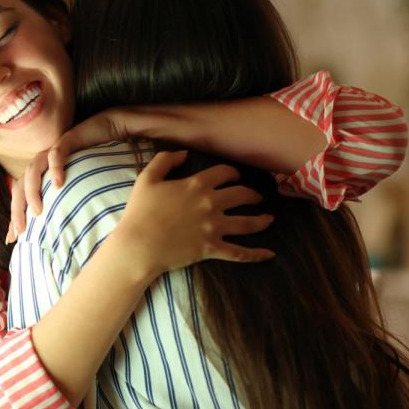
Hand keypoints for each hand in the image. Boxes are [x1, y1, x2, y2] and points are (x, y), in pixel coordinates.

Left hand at [7, 112, 131, 242]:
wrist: (113, 131)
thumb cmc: (99, 163)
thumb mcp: (82, 189)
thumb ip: (72, 206)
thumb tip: (73, 235)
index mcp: (44, 176)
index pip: (22, 198)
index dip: (15, 217)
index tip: (11, 239)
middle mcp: (43, 164)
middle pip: (20, 187)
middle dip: (17, 210)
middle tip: (20, 232)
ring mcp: (53, 151)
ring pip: (32, 171)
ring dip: (32, 192)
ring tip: (38, 212)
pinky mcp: (67, 140)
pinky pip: (56, 154)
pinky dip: (55, 168)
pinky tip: (58, 184)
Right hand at [112, 150, 274, 282]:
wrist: (138, 245)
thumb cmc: (140, 212)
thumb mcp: (147, 179)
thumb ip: (164, 160)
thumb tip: (184, 154)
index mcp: (197, 185)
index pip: (224, 173)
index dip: (233, 173)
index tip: (234, 177)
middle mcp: (211, 203)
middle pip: (242, 194)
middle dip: (252, 195)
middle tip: (256, 197)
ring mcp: (214, 227)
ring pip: (248, 223)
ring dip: (261, 220)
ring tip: (269, 219)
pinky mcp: (212, 249)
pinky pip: (240, 253)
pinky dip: (256, 255)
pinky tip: (270, 254)